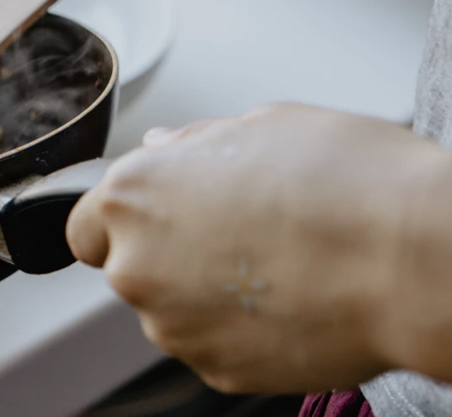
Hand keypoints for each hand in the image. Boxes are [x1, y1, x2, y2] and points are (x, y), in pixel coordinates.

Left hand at [67, 104, 451, 393]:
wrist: (410, 258)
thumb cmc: (343, 181)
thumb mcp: (259, 126)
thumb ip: (192, 144)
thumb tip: (164, 148)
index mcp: (133, 196)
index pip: (85, 226)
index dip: (120, 221)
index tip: (152, 219)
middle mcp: (137, 265)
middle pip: (130, 267)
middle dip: (168, 252)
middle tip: (235, 232)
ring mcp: (174, 326)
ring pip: (171, 309)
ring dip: (204, 292)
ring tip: (275, 263)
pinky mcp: (216, 370)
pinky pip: (212, 344)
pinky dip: (238, 329)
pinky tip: (288, 298)